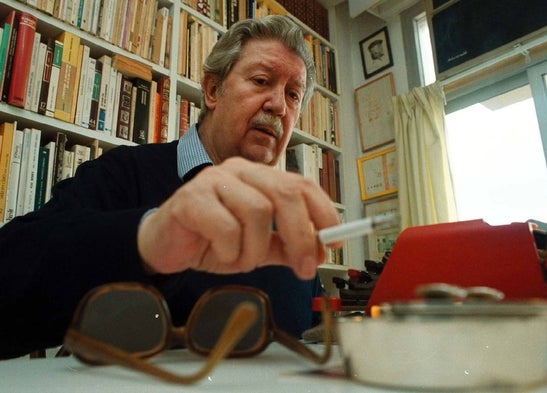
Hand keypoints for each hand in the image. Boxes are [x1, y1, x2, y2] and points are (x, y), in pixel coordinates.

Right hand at [137, 157, 341, 278]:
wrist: (163, 245)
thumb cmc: (210, 240)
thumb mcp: (256, 247)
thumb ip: (285, 246)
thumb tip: (320, 250)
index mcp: (258, 177)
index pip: (301, 184)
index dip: (323, 211)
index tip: (334, 241)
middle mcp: (239, 171)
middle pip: (285, 193)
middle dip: (301, 235)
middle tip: (304, 267)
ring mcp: (213, 181)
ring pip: (257, 212)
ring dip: (255, 249)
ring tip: (239, 259)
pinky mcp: (191, 199)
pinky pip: (226, 227)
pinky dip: (230, 251)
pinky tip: (220, 254)